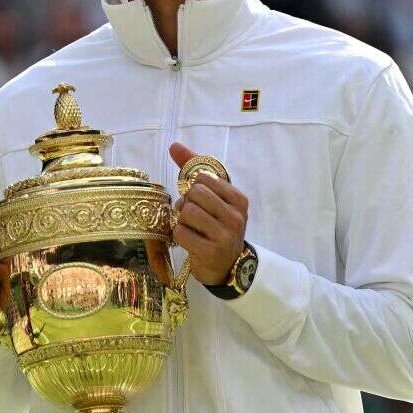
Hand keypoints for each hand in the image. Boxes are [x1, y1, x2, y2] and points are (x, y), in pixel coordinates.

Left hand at [169, 142, 248, 284]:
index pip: (203, 177)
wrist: (228, 266)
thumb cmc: (217, 226)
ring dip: (182, 220)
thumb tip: (174, 145)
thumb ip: (194, 170)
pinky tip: (189, 241)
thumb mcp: (214, 198)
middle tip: (193, 217)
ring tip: (192, 228)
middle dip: (187, 203)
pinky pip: (180, 232)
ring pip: (186, 212)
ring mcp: (224, 236)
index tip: (201, 201)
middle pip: (194, 193)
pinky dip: (179, 235)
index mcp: (239, 199)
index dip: (194, 188)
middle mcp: (235, 216)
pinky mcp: (210, 252)